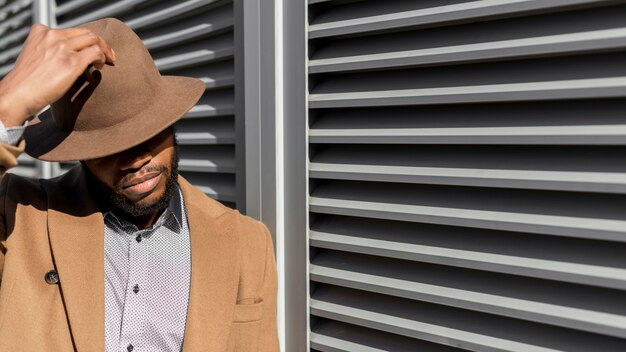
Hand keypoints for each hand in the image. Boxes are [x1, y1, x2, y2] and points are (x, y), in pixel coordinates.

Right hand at [0, 24, 115, 126]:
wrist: (17, 94)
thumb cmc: (27, 83)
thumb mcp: (35, 57)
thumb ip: (49, 51)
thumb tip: (69, 57)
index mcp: (41, 32)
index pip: (72, 31)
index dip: (85, 40)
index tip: (92, 49)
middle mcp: (52, 36)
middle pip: (86, 33)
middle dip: (100, 43)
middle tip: (108, 55)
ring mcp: (62, 48)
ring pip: (94, 40)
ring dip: (105, 50)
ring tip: (108, 61)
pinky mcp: (71, 62)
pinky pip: (95, 53)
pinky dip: (102, 58)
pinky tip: (99, 67)